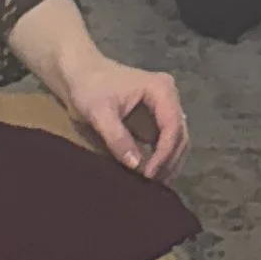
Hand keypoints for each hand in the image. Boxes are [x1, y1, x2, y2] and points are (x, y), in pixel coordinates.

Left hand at [58, 51, 185, 179]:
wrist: (80, 74)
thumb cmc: (89, 87)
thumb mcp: (100, 113)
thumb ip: (117, 138)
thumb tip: (135, 166)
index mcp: (161, 89)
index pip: (173, 126)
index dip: (164, 154)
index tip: (148, 175)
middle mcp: (168, 96)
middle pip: (180, 134)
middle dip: (169, 161)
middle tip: (152, 185)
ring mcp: (163, 106)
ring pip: (177, 139)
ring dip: (168, 162)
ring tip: (152, 183)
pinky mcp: (155, 116)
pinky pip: (165, 139)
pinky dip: (161, 157)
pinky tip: (150, 173)